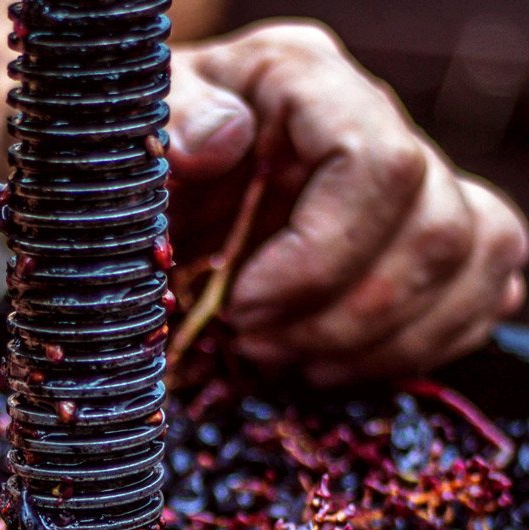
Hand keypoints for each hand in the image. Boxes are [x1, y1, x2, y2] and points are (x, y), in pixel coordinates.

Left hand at [165, 20, 528, 384]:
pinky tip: (332, 364)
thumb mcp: (131, 132)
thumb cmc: (137, 162)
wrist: (151, 192)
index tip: (243, 308)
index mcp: (304, 84)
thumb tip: (223, 138)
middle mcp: (373, 125)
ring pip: (469, 264)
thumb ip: (175, 120)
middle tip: (255, 344)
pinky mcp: (417, 240)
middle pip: (434, 231)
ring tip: (287, 359)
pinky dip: (415, 348)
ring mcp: (408, 184)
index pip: (378, 166)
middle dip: (343, 318)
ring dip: (379, 343)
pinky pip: (477, 291)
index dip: (320, 258)